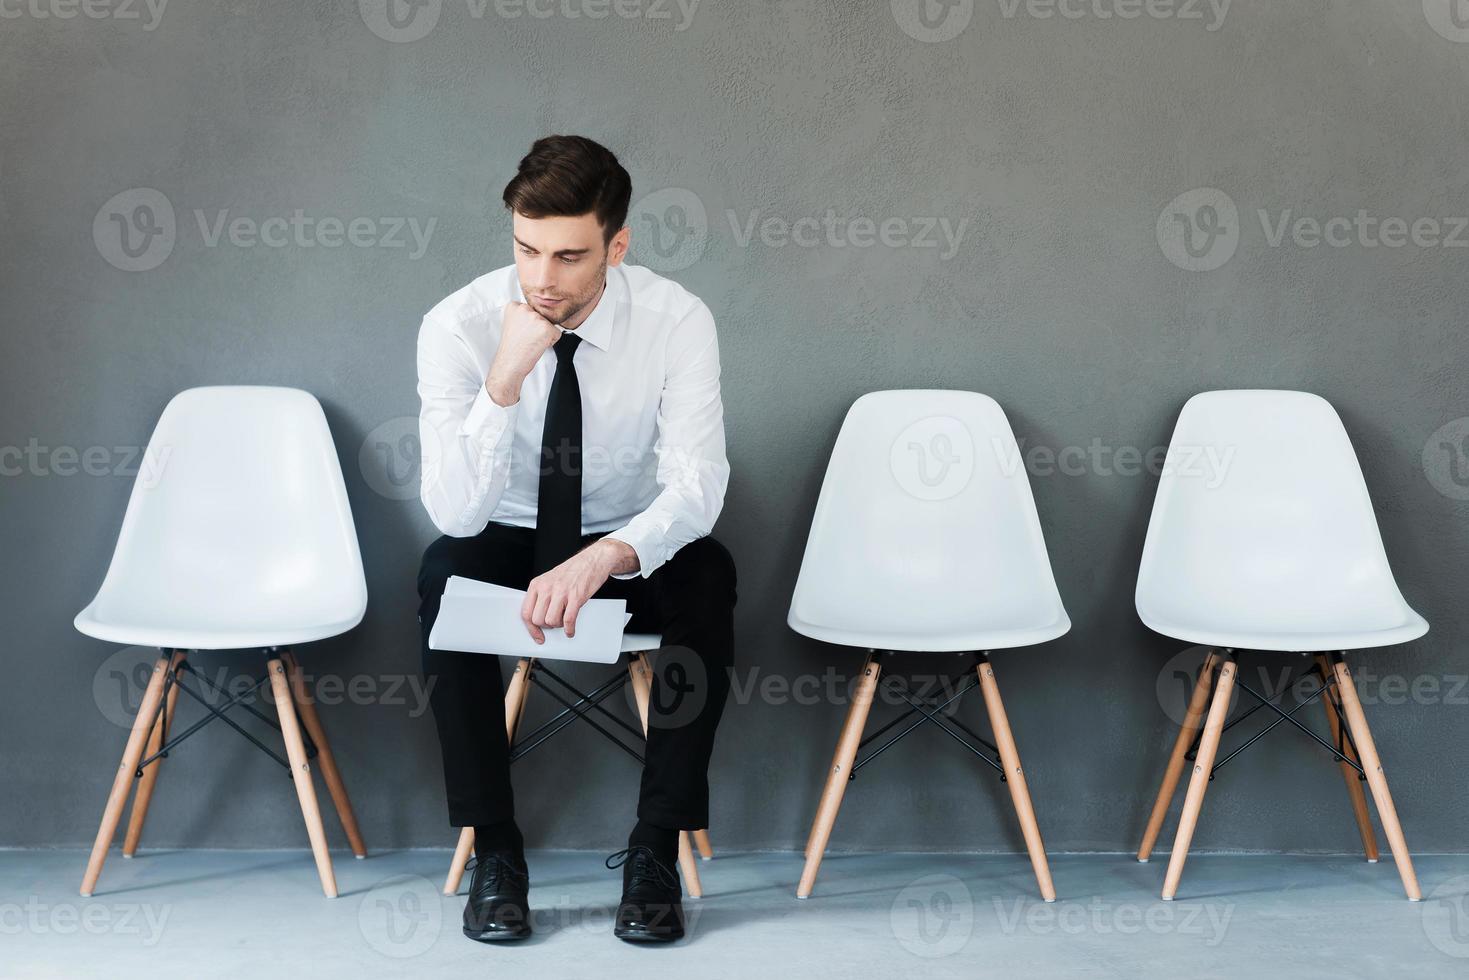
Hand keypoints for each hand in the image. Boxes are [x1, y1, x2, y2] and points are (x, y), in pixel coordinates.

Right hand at [486, 301, 559, 406]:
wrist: (509, 364)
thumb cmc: (511, 348)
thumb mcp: (512, 325)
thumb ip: (523, 316)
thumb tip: (538, 313)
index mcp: (514, 306)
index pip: (532, 310)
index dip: (529, 324)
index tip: (520, 332)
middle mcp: (525, 308)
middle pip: (542, 316)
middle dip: (538, 329)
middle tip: (525, 339)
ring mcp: (536, 317)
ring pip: (550, 325)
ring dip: (544, 335)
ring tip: (530, 342)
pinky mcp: (546, 327)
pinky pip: (557, 334)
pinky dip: (550, 342)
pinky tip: (536, 346)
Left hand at [519, 539, 634, 641]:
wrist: (593, 560)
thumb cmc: (573, 570)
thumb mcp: (550, 580)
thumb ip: (542, 597)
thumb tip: (538, 617)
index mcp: (538, 584)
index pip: (526, 612)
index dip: (531, 628)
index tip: (537, 635)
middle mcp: (547, 587)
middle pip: (537, 619)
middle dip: (546, 626)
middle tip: (554, 623)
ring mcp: (561, 592)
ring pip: (550, 621)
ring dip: (558, 626)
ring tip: (563, 621)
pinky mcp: (576, 597)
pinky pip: (568, 620)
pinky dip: (569, 629)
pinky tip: (571, 629)